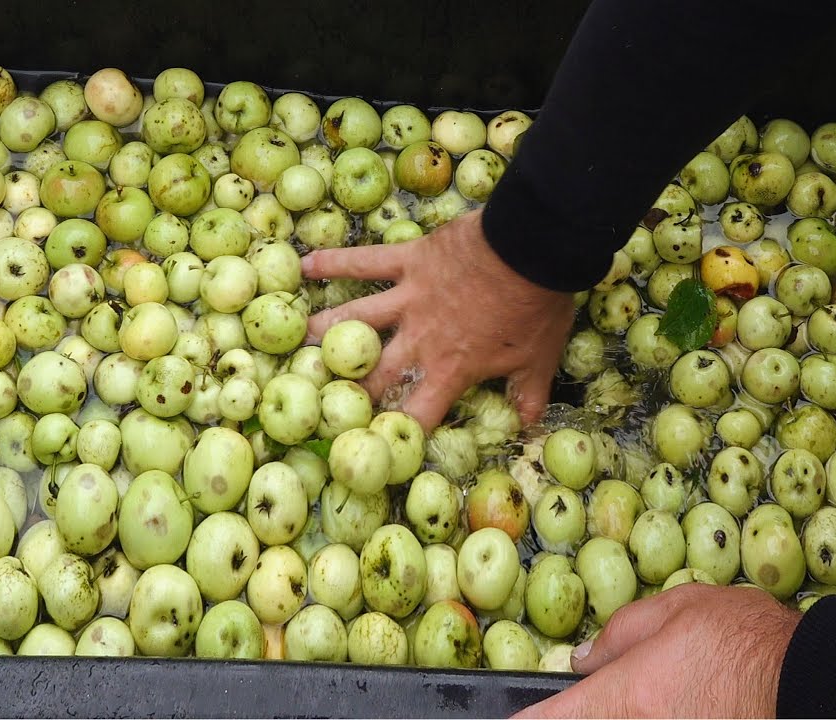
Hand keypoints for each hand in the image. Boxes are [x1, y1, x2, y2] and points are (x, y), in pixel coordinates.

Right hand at [300, 209, 575, 430]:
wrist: (531, 250)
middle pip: (374, 374)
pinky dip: (333, 261)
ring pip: (355, 320)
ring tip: (297, 343)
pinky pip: (364, 262)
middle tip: (318, 400)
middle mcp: (420, 339)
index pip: (417, 414)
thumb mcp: (538, 359)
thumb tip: (528, 425)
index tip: (375, 446)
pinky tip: (304, 265)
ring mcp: (409, 299)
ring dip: (325, 332)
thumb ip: (528, 394)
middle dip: (346, 390)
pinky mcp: (408, 261)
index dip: (396, 433)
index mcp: (451, 369)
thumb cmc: (535, 308)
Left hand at [515, 584, 801, 718]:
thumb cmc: (753, 643)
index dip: (523, 719)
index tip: (514, 716)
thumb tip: (584, 660)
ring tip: (659, 692)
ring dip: (622, 713)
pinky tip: (675, 703)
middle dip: (579, 714)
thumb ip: (621, 633)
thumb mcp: (681, 609)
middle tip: (606, 694)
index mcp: (628, 697)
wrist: (816, 685)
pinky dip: (655, 717)